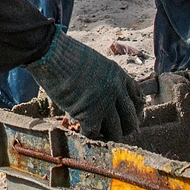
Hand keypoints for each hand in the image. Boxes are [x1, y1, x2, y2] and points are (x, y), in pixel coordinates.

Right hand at [25, 27, 143, 139]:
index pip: (137, 99)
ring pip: (116, 132)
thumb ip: (103, 79)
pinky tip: (81, 130)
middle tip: (113, 132)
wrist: (52, 53)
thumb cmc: (66, 55)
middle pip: (131, 119)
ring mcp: (104, 103)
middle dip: (124, 129)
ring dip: (106, 136)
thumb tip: (100, 95)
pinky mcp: (89, 114)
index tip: (127, 118)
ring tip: (96, 133)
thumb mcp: (95, 63)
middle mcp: (116, 90)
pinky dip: (87, 134)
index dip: (134, 112)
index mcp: (118, 75)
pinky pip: (94, 133)